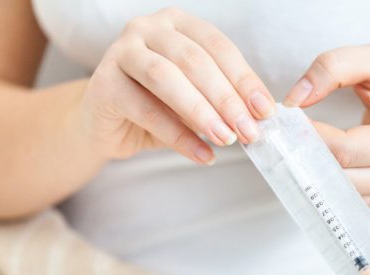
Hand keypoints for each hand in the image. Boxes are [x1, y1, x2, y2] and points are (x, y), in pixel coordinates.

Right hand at [80, 7, 274, 164]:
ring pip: (167, 78)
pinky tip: (202, 154)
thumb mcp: (197, 98)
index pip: (219, 47)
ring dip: (202, 112)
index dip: (245, 80)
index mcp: (178, 24)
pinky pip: (146, 111)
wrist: (108, 124)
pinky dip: (179, 136)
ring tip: (227, 139)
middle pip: (195, 61)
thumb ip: (223, 100)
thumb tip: (259, 116)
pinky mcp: (103, 84)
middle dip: (227, 99)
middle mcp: (148, 28)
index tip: (265, 111)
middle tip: (250, 131)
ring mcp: (121, 52)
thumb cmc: (158, 105)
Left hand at [284, 44, 369, 207]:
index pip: (347, 149)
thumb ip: (332, 68)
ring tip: (298, 149)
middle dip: (308, 158)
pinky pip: (347, 199)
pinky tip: (318, 162)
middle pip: (341, 176)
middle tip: (285, 138)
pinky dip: (328, 183)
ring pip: (340, 194)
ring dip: (314, 174)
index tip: (290, 122)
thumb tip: (295, 100)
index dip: (313, 137)